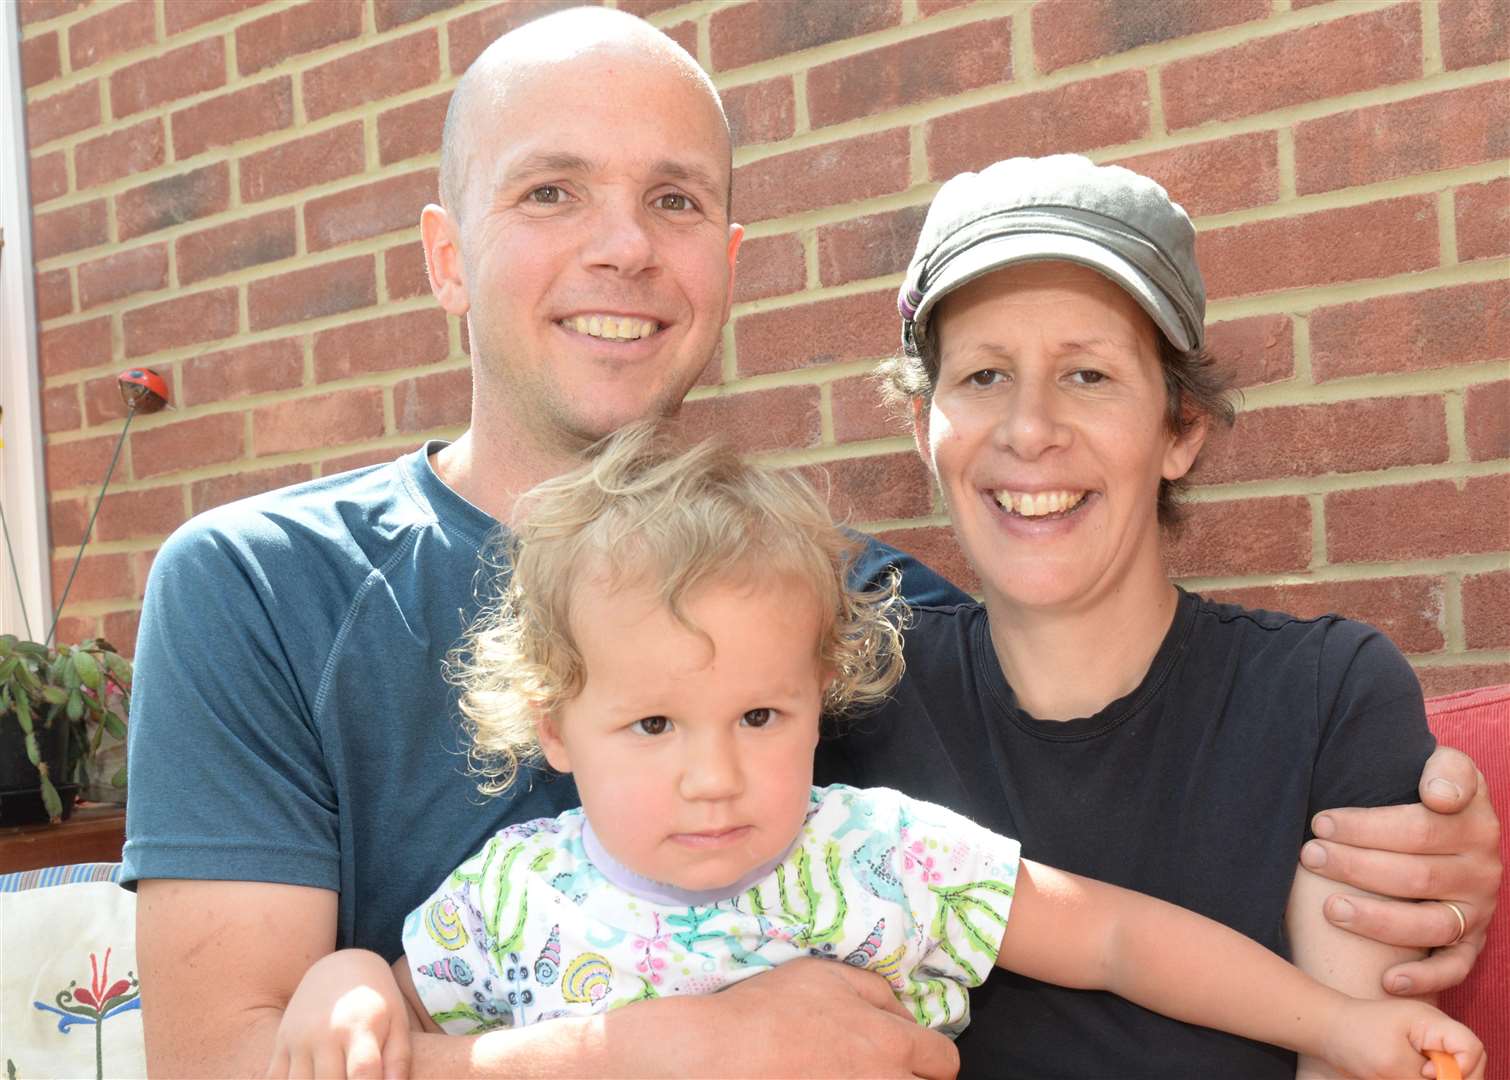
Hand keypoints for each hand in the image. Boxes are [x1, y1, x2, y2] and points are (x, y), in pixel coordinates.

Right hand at [267, 949, 413, 1079]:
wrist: (339, 968)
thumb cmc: (375, 1002)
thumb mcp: (397, 1021)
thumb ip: (399, 1059)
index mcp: (358, 1028)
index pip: (363, 1072)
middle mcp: (324, 1034)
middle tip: (351, 1079)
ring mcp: (297, 1040)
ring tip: (334, 1076)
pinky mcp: (280, 1044)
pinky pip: (274, 1079)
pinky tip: (310, 1077)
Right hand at [678, 958, 957, 1077]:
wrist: (724, 1052)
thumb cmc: (773, 1007)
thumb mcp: (829, 974)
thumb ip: (877, 990)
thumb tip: (902, 1011)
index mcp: (892, 1042)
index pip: (945, 1059)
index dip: (932, 1055)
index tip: (916, 1055)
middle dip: (916, 1079)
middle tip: (888, 1069)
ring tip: (856, 1076)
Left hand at [1302, 746, 1502, 994]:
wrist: (1454, 823)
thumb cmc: (1429, 790)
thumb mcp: (1445, 766)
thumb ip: (1447, 770)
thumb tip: (1439, 796)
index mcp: (1474, 823)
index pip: (1419, 828)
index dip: (1366, 827)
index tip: (1321, 822)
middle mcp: (1482, 869)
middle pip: (1415, 876)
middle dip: (1355, 867)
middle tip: (1309, 856)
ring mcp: (1479, 909)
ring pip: (1430, 924)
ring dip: (1378, 921)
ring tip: (1330, 908)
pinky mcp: (1474, 942)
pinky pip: (1455, 967)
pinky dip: (1424, 978)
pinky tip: (1386, 980)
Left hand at [1321, 997, 1483, 1079]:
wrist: (1326, 1031)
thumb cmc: (1353, 1037)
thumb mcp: (1390, 1063)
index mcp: (1433, 1024)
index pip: (1473, 1047)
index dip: (1462, 1068)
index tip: (1426, 1074)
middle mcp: (1437, 1036)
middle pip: (1469, 1067)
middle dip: (1451, 1079)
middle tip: (1419, 1078)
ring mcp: (1429, 1050)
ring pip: (1451, 1076)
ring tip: (1400, 1075)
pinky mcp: (1418, 1064)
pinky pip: (1432, 1077)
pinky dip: (1418, 1079)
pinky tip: (1396, 1076)